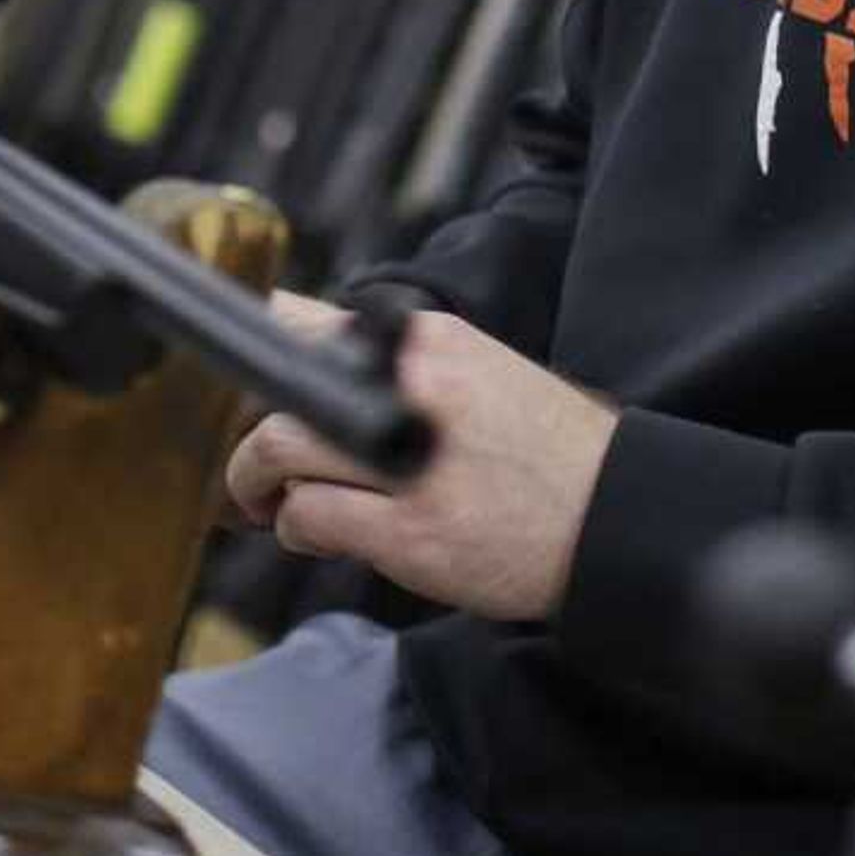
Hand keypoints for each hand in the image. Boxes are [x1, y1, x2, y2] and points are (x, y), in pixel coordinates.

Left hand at [224, 305, 616, 624]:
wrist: (615, 519)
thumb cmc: (551, 452)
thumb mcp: (486, 374)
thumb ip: (408, 365)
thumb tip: (316, 343)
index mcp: (433, 343)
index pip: (312, 322)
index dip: (260, 348)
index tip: (238, 375)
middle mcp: (415, 390)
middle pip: (282, 393)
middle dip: (253, 434)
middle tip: (254, 465)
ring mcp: (407, 463)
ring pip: (278, 452)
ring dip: (256, 482)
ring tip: (267, 502)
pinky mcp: (408, 531)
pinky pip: (310, 517)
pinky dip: (296, 527)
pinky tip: (313, 533)